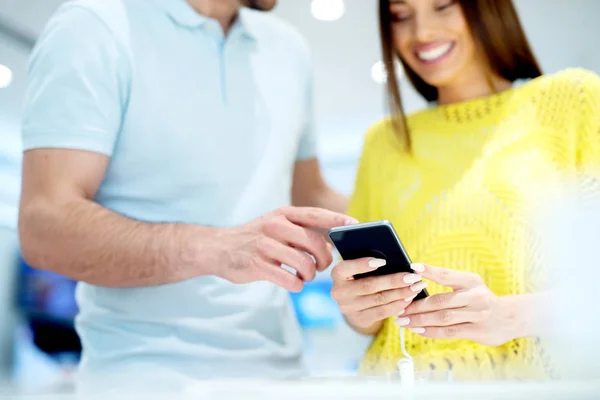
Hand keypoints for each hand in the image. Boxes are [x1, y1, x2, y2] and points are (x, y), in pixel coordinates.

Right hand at [215, 206, 356, 291]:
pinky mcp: (258, 265)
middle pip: (315, 243)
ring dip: (310, 275)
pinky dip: (297, 285)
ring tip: (304, 275)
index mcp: (282, 214)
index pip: (315, 214)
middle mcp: (275, 226)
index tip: (355, 225)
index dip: (337, 220)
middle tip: (322, 266)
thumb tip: (332, 242)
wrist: (218, 248)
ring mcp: (265, 246)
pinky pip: (289, 279)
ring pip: (304, 264)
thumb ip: (299, 229)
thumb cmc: (255, 238)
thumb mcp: (274, 224)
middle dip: (325, 259)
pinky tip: (293, 283)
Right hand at [330, 258, 427, 332]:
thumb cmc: (360, 277)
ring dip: (400, 293)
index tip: (382, 261)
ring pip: (379, 300)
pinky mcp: (360, 319)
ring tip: (416, 287)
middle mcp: (339, 292)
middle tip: (413, 276)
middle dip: (394, 281)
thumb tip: (394, 261)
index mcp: (337, 274)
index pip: (346, 268)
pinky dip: (397, 305)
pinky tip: (409, 299)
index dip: (363, 265)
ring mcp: (348, 308)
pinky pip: (382, 313)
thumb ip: (370, 264)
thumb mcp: (359, 269)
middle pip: (369, 285)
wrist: (353, 302)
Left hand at [395, 263, 519, 345]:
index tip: (412, 267)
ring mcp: (477, 315)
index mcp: (471, 281)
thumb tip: (415, 278)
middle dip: (417, 306)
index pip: (447, 275)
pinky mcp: (477, 331)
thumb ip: (448, 282)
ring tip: (403, 321)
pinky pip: (449, 332)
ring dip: (420, 320)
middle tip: (399, 308)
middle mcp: (476, 296)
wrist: (509, 317)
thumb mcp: (469, 285)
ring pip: (442, 318)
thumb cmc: (479, 298)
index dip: (429, 271)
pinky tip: (418, 330)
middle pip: (440, 301)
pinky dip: (431, 331)